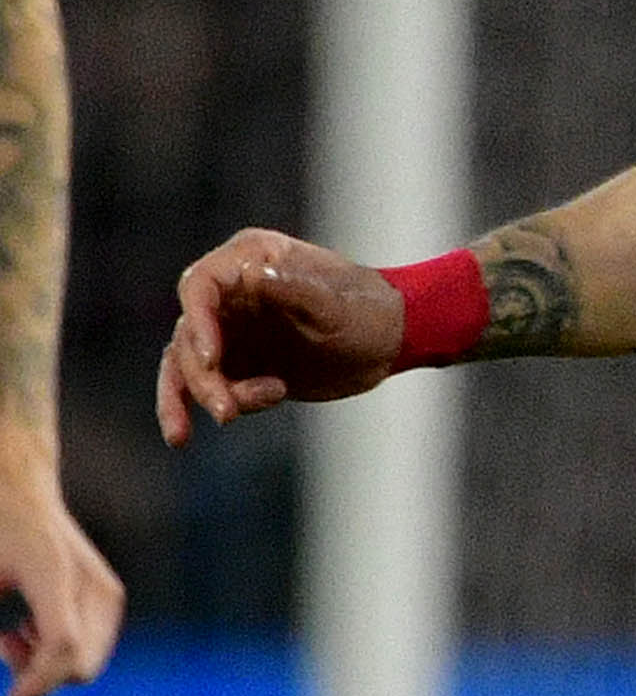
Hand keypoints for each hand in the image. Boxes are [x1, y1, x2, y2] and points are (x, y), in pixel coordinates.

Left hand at [0, 447, 122, 695]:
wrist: (17, 491)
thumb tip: (4, 650)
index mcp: (54, 571)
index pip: (62, 644)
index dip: (38, 682)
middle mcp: (93, 584)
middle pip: (81, 663)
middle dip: (40, 674)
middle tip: (5, 645)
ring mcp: (107, 593)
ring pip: (88, 662)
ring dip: (48, 665)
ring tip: (12, 637)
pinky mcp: (108, 599)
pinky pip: (90, 649)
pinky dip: (59, 653)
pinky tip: (28, 628)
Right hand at [159, 229, 401, 438]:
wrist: (391, 342)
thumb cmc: (369, 312)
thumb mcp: (338, 304)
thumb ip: (297, 289)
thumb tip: (256, 274)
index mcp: (249, 259)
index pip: (201, 287)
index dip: (197, 323)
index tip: (209, 360)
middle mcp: (228, 292)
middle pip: (189, 333)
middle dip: (203, 375)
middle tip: (228, 410)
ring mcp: (227, 327)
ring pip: (186, 362)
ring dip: (197, 394)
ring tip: (229, 416)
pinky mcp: (235, 362)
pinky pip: (203, 384)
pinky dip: (191, 407)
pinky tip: (183, 435)